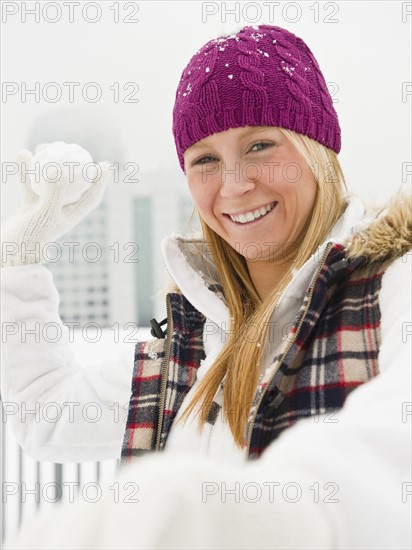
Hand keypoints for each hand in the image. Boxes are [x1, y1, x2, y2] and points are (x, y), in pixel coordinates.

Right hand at [1, 142, 109, 266]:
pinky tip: (23, 154)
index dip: (100, 181)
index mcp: (71, 216)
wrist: (7, 255)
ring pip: (49, 182)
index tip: (106, 165)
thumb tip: (60, 169)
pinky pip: (29, 185)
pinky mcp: (28, 207)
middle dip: (75, 167)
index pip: (91, 197)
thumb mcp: (43, 215)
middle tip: (73, 148)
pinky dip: (27, 171)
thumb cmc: (29, 239)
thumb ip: (53, 194)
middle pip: (73, 185)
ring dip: (48, 164)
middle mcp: (60, 211)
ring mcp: (44, 209)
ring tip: (47, 146)